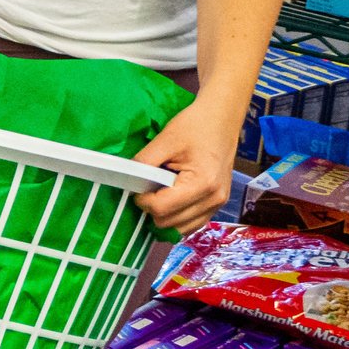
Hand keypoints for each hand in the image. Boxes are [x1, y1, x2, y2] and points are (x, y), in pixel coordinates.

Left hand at [133, 97, 237, 234]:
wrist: (221, 120)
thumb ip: (144, 162)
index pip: (162, 208)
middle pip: (170, 223)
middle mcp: (214, 199)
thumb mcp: (165, 140)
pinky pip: (192, 223)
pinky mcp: (218, 204)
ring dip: (164, 215)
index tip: (136, 188)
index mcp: (202, 183)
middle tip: (147, 189)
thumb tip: (127, 180)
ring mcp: (218, 204)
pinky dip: (177, 216)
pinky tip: (170, 199)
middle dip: (152, 209)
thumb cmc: (195, 126)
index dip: (142, 200)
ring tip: (159, 193)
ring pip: (180, 228)